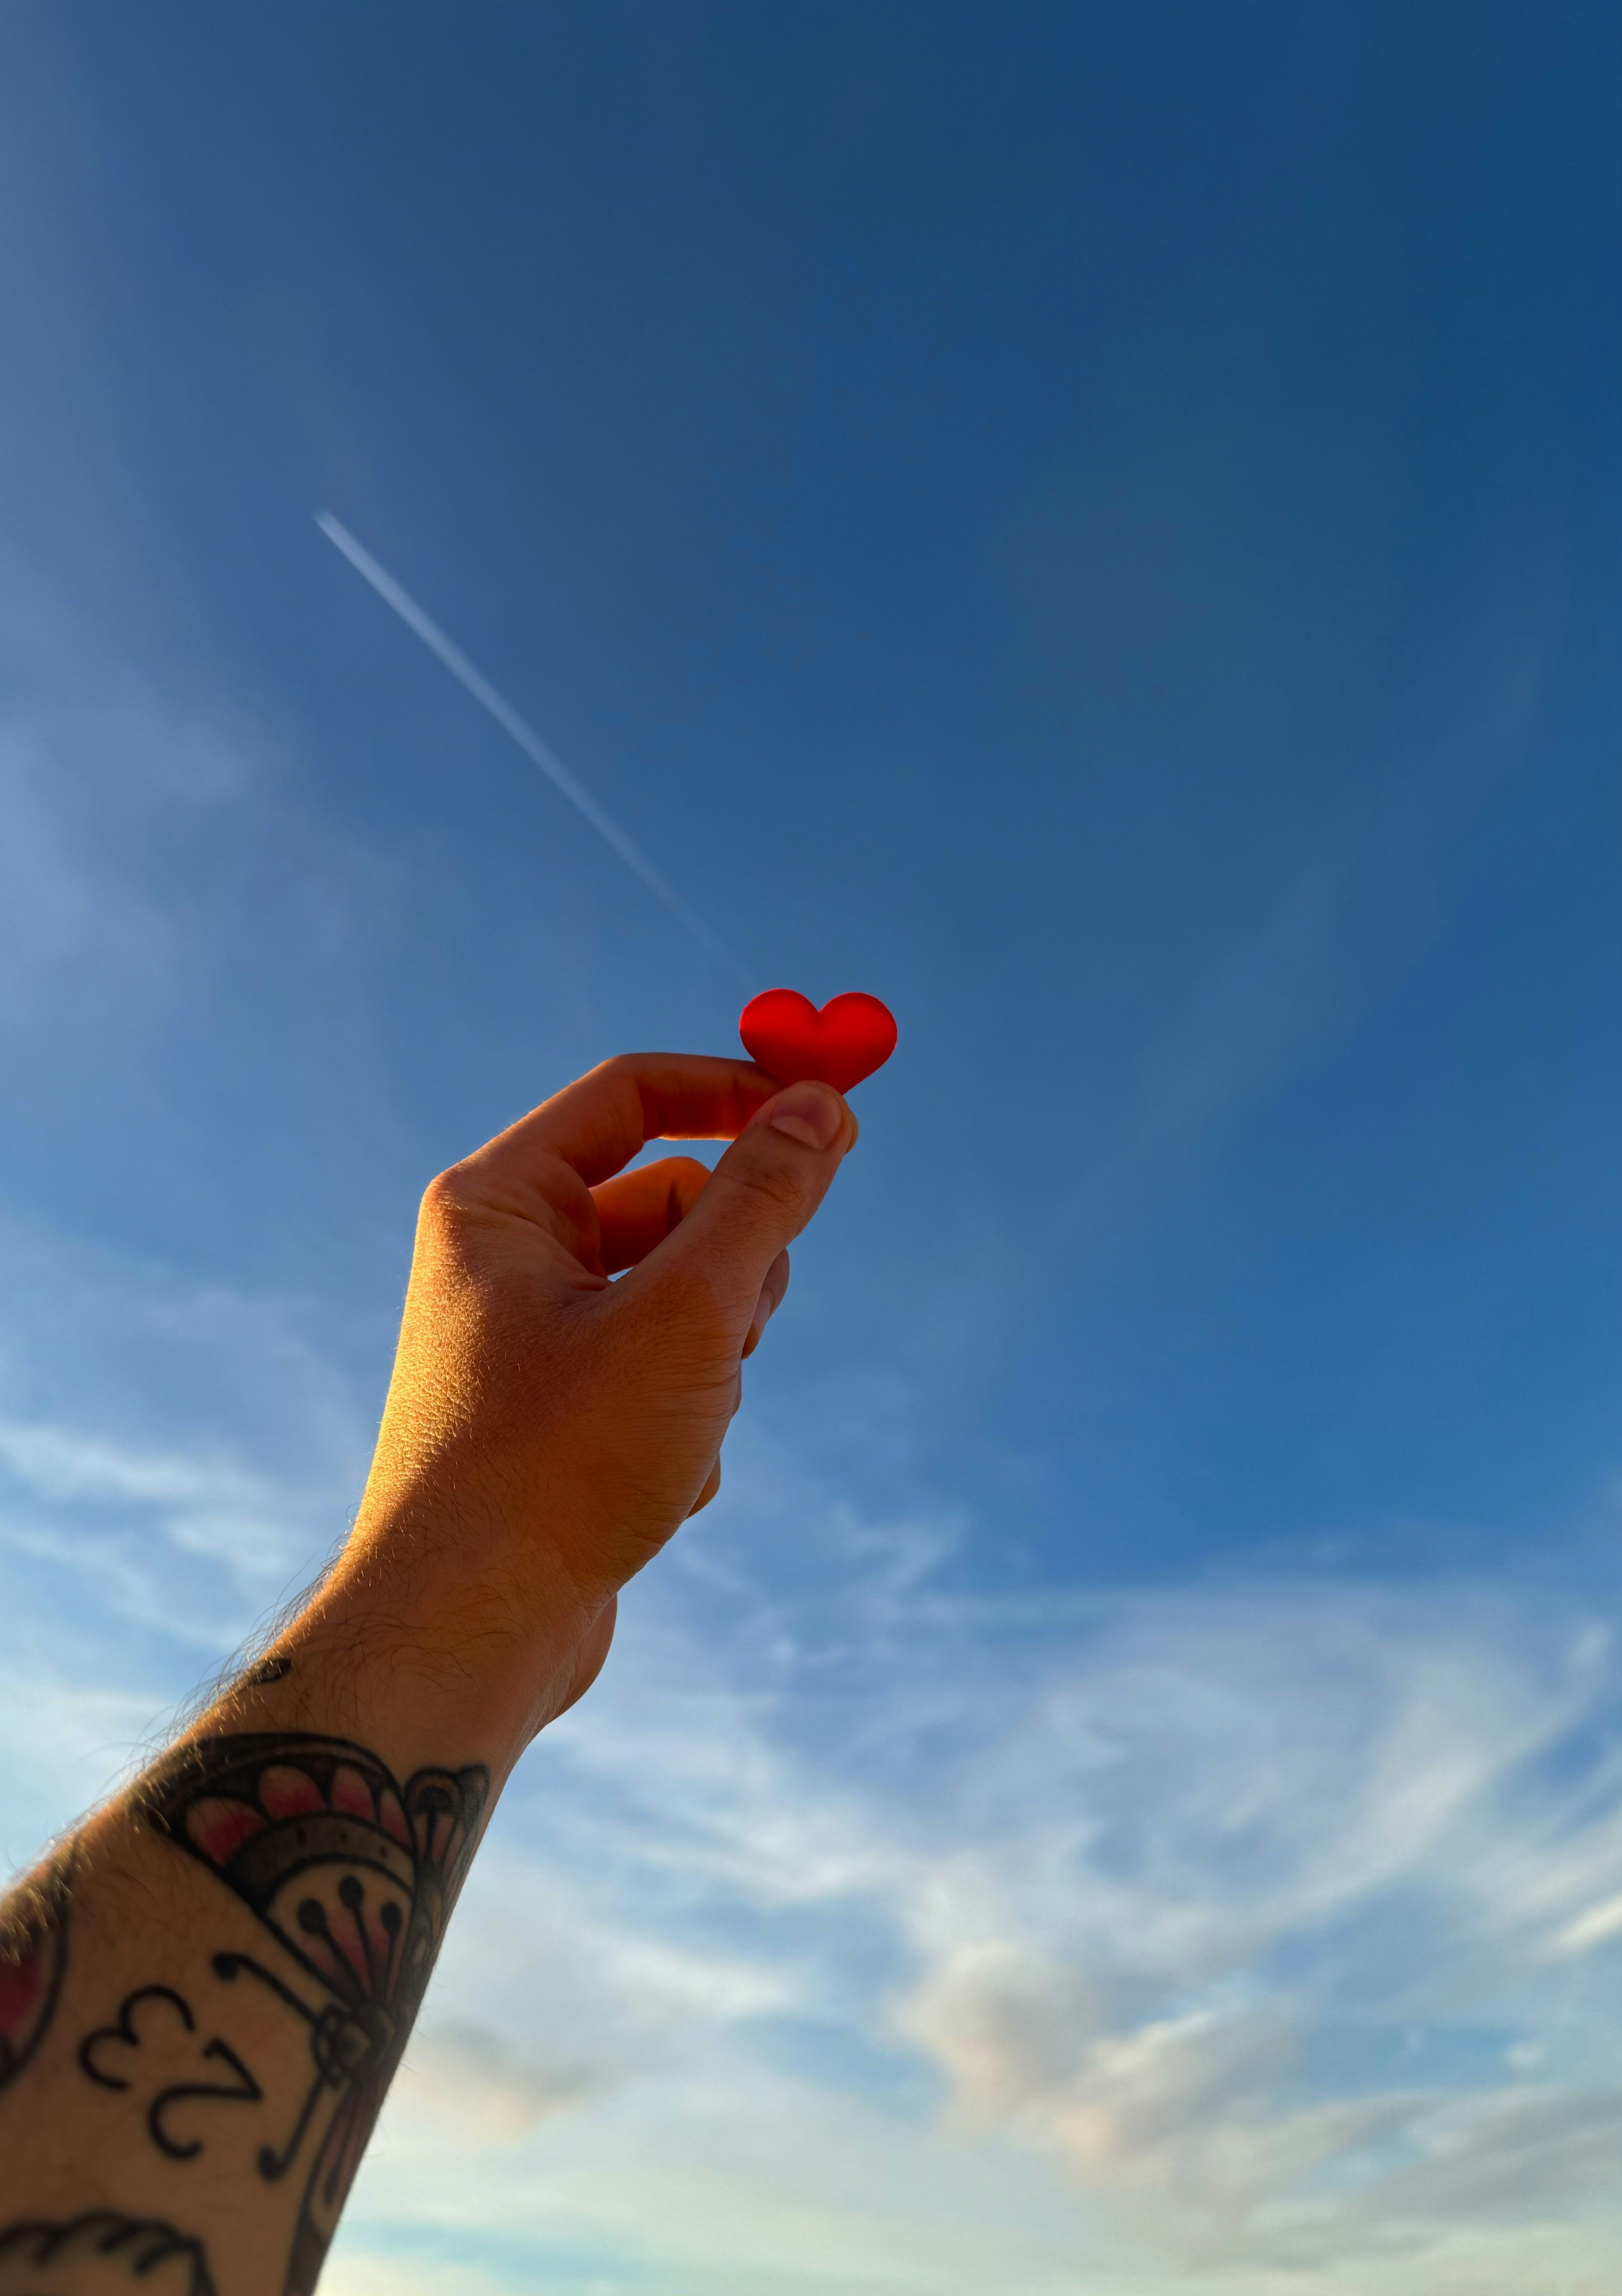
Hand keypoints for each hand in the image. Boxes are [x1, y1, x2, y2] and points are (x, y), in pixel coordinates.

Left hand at [326, 1054, 856, 1747]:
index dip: (738, 1093)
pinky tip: (653, 1489)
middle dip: (729, 1268)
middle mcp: (507, 1259)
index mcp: (499, 1203)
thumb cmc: (556, 1463)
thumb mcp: (687, 1314)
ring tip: (677, 1428)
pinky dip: (689, 1424)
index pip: (634, 1095)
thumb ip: (762, 1200)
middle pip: (673, 1200)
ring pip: (687, 1295)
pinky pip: (670, 1374)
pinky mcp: (568, 1412)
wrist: (469, 1636)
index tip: (834, 1114)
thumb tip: (822, 1104)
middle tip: (732, 1327)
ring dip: (717, 1359)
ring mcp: (538, 1339)